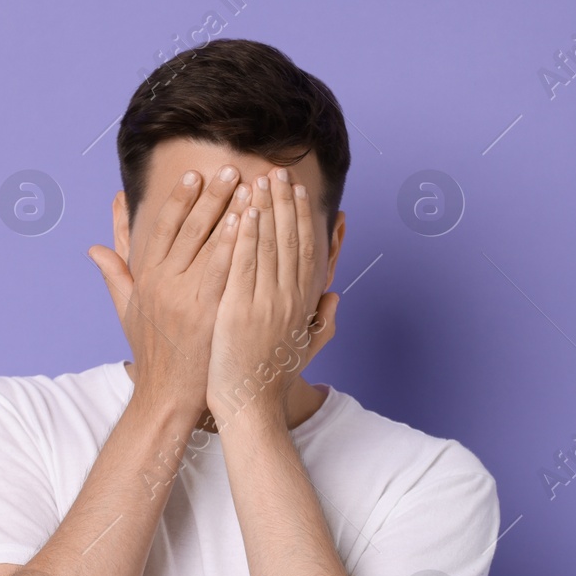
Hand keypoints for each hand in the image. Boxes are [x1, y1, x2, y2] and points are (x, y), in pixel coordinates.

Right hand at [89, 165, 247, 421]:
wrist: (167, 395)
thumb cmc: (152, 353)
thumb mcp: (127, 310)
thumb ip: (115, 274)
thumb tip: (94, 247)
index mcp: (146, 278)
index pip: (163, 229)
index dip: (179, 200)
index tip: (195, 176)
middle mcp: (163, 283)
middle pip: (188, 229)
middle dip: (211, 196)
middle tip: (230, 168)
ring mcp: (184, 298)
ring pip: (207, 244)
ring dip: (228, 211)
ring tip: (247, 186)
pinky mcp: (206, 313)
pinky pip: (223, 271)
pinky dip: (234, 244)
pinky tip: (248, 224)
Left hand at [207, 169, 338, 429]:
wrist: (250, 404)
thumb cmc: (273, 378)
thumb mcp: (306, 348)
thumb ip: (324, 321)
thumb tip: (335, 297)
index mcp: (303, 303)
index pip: (306, 250)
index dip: (302, 217)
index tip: (297, 191)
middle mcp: (289, 298)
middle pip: (289, 240)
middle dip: (284, 202)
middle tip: (278, 171)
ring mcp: (266, 302)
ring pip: (268, 246)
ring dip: (265, 208)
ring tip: (260, 178)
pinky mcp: (240, 309)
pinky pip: (244, 265)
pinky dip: (246, 236)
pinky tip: (244, 210)